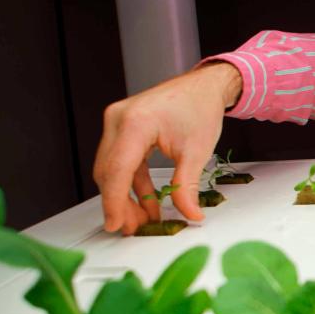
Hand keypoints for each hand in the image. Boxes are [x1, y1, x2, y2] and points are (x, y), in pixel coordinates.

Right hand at [93, 62, 240, 234]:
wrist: (204, 86)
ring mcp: (117, 121)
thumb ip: (187, 187)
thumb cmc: (200, 108)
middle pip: (110, 172)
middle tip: (135, 227)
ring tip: (144, 218)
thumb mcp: (197, 152)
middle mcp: (119, 119)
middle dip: (121, 203)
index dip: (115, 202)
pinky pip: (121, 160)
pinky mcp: (122, 126)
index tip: (115, 224)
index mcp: (136, 123)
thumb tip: (189, 214)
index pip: (117, 170)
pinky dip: (132, 181)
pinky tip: (146, 200)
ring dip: (126, 195)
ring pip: (112, 168)